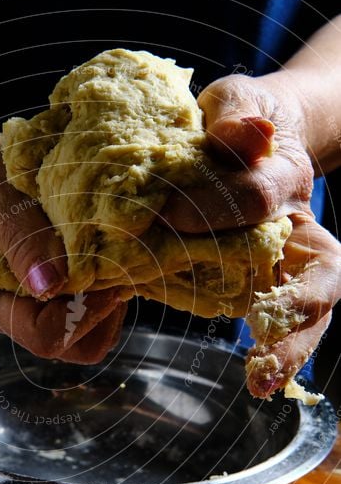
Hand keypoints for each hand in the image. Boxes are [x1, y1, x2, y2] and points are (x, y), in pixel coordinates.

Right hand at [0, 125, 126, 362]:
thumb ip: (23, 242)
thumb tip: (51, 284)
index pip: (48, 337)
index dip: (85, 315)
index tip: (108, 276)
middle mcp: (21, 317)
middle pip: (79, 346)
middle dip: (104, 312)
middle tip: (111, 264)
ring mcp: (44, 309)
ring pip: (96, 331)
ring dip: (111, 298)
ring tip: (106, 252)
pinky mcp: (64, 296)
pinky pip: (99, 310)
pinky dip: (110, 285)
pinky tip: (105, 252)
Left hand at [160, 73, 340, 396]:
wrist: (256, 137)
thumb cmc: (236, 120)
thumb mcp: (234, 101)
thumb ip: (237, 115)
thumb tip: (249, 136)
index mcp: (287, 178)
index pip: (255, 199)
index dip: (213, 208)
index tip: (163, 213)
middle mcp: (299, 227)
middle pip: (318, 274)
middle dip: (290, 309)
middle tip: (261, 340)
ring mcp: (289, 262)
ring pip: (311, 308)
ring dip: (291, 345)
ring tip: (264, 381)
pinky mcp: (266, 283)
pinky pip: (281, 320)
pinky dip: (277, 351)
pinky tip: (259, 382)